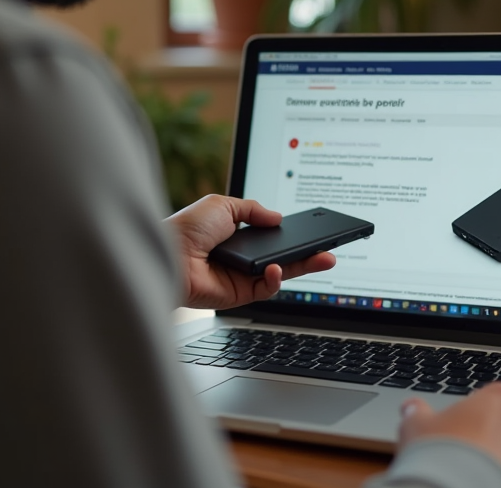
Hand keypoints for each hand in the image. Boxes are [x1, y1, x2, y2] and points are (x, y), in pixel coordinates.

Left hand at [168, 195, 336, 309]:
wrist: (169, 255)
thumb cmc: (188, 229)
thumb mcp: (223, 205)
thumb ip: (253, 209)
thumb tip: (278, 217)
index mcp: (237, 235)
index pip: (272, 237)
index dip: (292, 235)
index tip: (313, 232)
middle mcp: (241, 257)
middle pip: (283, 257)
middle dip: (309, 254)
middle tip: (330, 250)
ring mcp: (242, 277)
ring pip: (281, 274)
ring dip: (304, 267)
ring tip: (324, 258)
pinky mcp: (239, 295)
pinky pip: (266, 290)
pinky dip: (276, 280)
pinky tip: (276, 270)